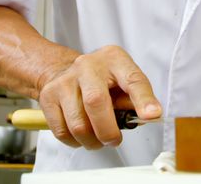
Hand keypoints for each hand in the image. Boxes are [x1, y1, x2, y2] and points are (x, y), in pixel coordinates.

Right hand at [37, 45, 161, 148]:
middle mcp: (87, 66)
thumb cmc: (100, 78)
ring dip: (92, 141)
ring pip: (78, 124)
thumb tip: (147, 116)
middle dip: (108, 131)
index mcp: (113, 59)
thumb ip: (135, 97)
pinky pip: (62, 132)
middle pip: (96, 102)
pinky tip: (82, 135)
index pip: (132, 79)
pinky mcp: (48, 97)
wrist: (62, 70)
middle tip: (114, 140)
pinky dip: (75, 142)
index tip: (152, 115)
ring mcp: (64, 81)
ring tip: (98, 139)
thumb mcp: (122, 78)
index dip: (143, 99)